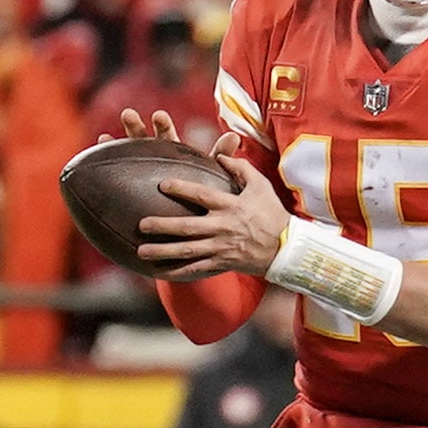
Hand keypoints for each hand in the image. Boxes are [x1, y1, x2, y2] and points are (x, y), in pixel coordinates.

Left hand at [122, 104, 287, 281]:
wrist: (286, 247)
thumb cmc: (271, 213)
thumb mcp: (260, 186)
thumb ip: (240, 168)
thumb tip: (221, 154)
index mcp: (231, 206)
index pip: (202, 195)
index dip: (182, 189)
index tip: (162, 184)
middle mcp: (223, 227)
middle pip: (188, 227)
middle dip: (163, 226)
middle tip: (141, 224)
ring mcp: (221, 248)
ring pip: (187, 251)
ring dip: (163, 251)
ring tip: (141, 251)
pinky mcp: (221, 263)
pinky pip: (196, 269)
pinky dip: (177, 272)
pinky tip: (159, 272)